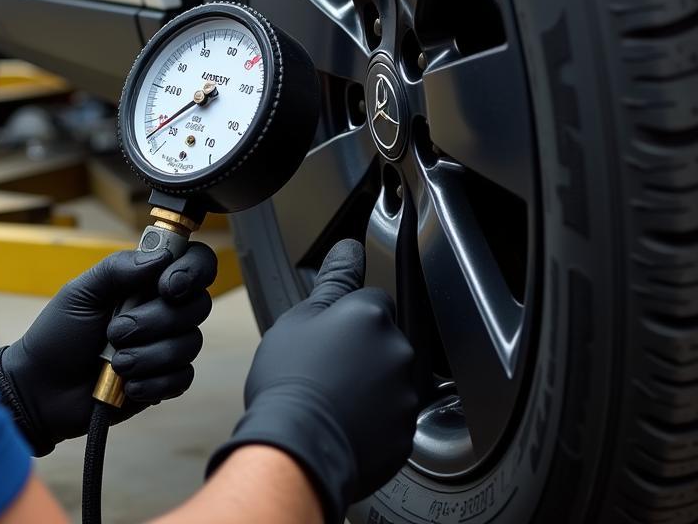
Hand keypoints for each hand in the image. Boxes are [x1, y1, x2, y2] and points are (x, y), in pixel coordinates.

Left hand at [0, 242, 217, 455]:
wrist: (41, 390)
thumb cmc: (58, 335)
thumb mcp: (81, 292)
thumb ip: (118, 269)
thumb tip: (161, 257)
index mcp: (146, 281)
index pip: (195, 263)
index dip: (192, 271)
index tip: (167, 287)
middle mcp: (163, 310)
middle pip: (197, 305)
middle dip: (155, 321)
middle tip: (115, 332)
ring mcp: (165, 346)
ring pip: (189, 344)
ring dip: (148, 355)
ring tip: (115, 362)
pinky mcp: (164, 381)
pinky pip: (182, 378)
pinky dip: (152, 382)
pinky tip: (126, 385)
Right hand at [207, 239, 415, 522]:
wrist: (296, 448)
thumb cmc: (290, 382)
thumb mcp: (300, 319)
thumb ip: (334, 280)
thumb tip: (349, 249)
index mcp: (371, 314)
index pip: (371, 299)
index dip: (347, 315)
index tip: (329, 334)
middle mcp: (397, 348)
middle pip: (384, 337)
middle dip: (362, 348)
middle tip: (326, 366)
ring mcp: (405, 392)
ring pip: (390, 375)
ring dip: (370, 382)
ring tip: (333, 396)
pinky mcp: (406, 430)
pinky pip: (393, 414)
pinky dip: (374, 417)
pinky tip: (345, 420)